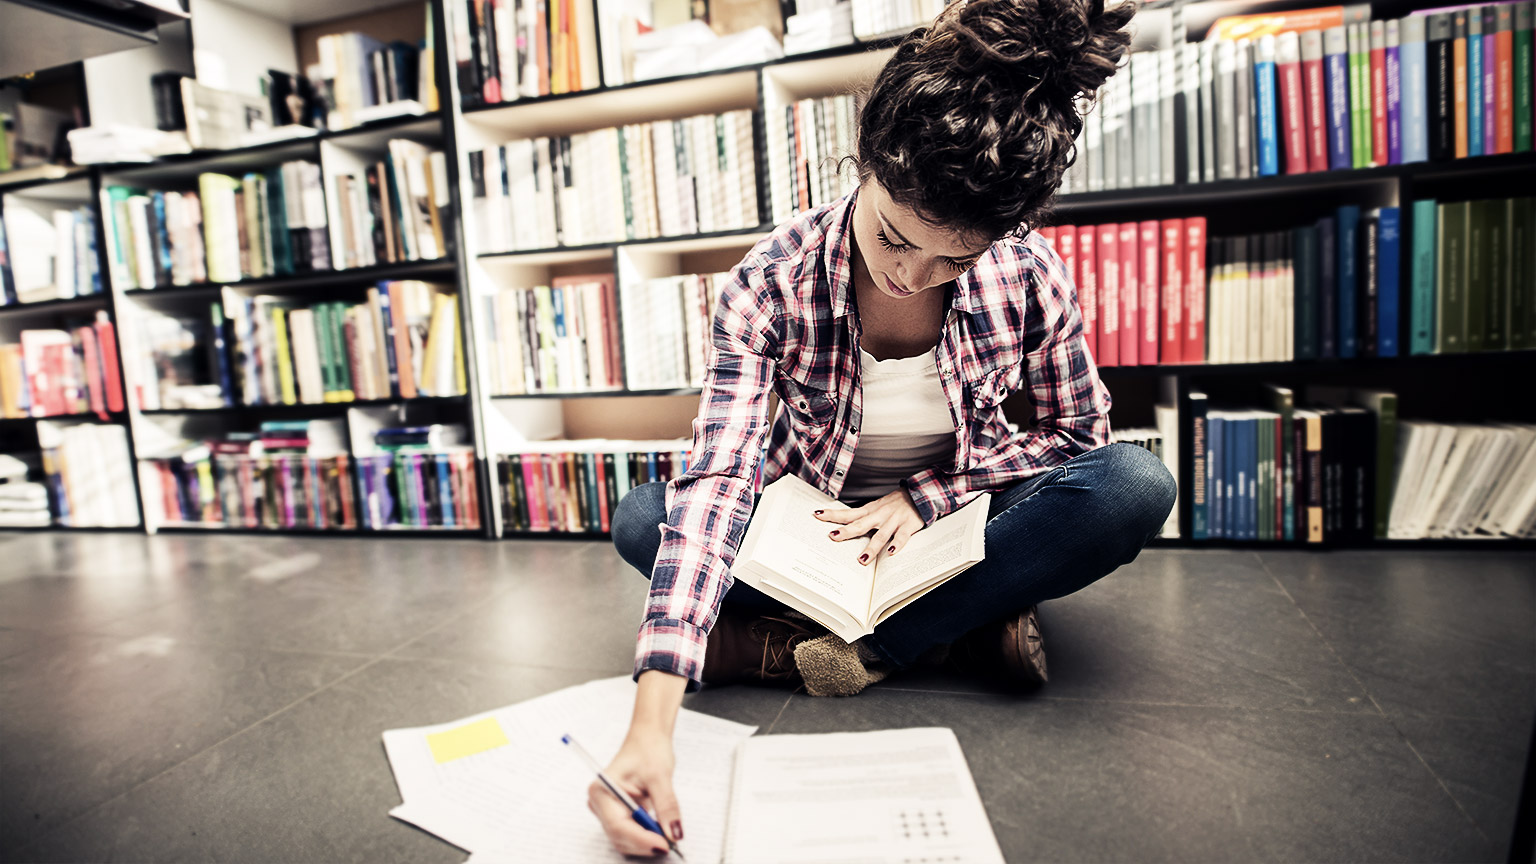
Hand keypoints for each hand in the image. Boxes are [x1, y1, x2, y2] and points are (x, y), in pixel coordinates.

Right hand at [589, 725, 680, 857]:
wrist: (648, 739)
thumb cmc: (648, 749)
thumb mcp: (660, 776)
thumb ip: (666, 807)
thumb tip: (674, 833)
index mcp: (602, 790)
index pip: (618, 824)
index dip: (641, 838)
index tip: (664, 843)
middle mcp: (600, 803)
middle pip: (620, 835)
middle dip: (645, 843)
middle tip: (671, 844)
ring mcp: (608, 810)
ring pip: (625, 839)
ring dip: (646, 842)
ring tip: (668, 836)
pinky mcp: (618, 814)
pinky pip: (630, 833)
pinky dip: (646, 836)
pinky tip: (660, 831)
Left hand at [814, 487, 924, 564]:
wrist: (919, 494)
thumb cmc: (896, 503)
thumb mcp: (877, 507)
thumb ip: (863, 517)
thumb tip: (844, 526)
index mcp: (870, 511)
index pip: (848, 513)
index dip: (833, 515)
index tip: (818, 515)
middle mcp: (880, 515)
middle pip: (860, 524)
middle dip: (846, 531)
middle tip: (833, 537)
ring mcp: (893, 520)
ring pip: (881, 536)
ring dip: (871, 548)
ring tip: (862, 560)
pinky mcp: (908, 526)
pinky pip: (902, 537)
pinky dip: (897, 545)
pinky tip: (891, 552)